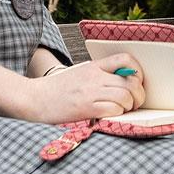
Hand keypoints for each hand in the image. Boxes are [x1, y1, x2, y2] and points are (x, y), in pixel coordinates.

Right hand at [24, 53, 145, 123]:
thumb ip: (99, 76)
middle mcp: (95, 76)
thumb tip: (122, 82)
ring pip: (125, 96)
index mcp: (94, 66)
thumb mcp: (80, 74)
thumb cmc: (57, 90)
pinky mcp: (86, 108)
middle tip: (135, 102)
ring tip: (123, 110)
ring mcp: (90, 92)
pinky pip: (113, 109)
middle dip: (139, 94)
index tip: (136, 82)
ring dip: (129, 106)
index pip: (125, 59)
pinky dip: (117, 114)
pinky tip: (111, 115)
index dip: (137, 71)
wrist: (34, 99)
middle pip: (131, 81)